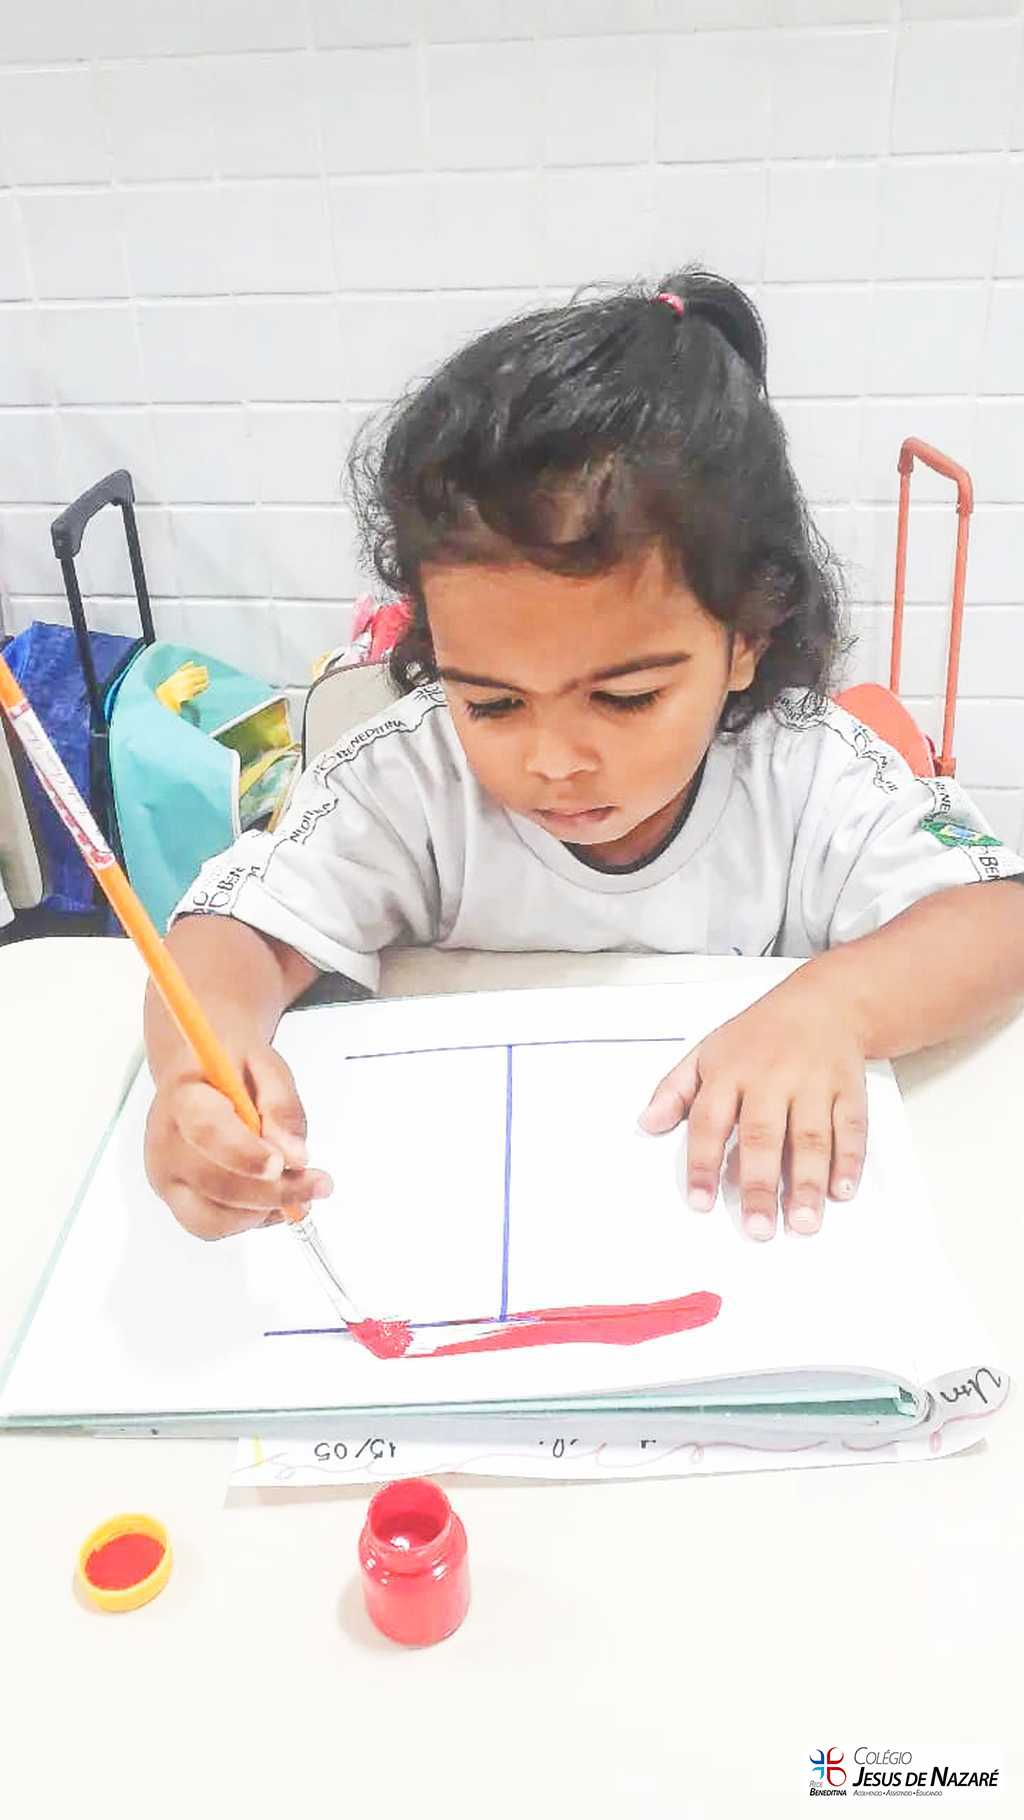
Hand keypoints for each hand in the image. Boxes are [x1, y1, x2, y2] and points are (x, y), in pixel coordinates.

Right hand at [144, 1041, 332, 1239]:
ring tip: (297, 1189)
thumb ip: (282, 1107)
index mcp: (184, 1097)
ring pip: (212, 1219)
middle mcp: (166, 1142)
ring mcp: (166, 1176)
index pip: (207, 1131)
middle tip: (317, 1183)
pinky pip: (212, 1227)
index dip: (246, 1154)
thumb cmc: (230, 1065)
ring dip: (263, 1212)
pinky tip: (273, 1198)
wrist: (198, 1068)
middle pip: (214, 1184)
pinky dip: (250, 1220)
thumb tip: (295, 1155)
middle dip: (273, 1192)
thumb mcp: (267, 1066)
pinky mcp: (175, 1198)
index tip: (284, 1163)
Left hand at [638, 973, 867, 1240]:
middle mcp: (772, 1077)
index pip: (709, 1121)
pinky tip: (841, 1191)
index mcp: (730, 1070)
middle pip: (763, 1136)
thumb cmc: (759, 1034)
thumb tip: (647, 1123)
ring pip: (811, 1137)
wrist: (824, 1001)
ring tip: (802, 1222)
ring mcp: (813, 1083)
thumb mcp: (707, 1051)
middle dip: (760, 1186)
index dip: (703, 1164)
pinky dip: (849, 1160)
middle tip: (758, 1228)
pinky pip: (851, 1127)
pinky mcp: (848, 1089)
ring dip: (807, 1183)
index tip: (701, 1202)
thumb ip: (676, 1090)